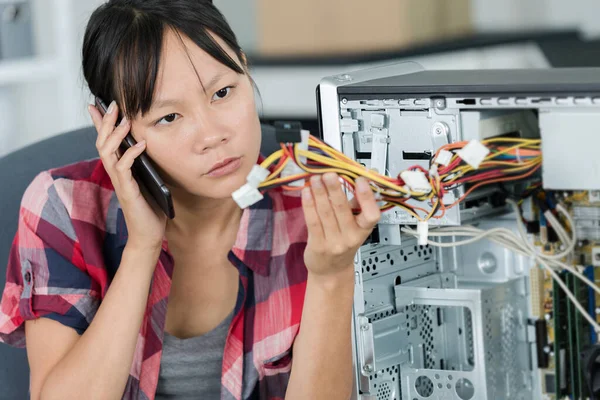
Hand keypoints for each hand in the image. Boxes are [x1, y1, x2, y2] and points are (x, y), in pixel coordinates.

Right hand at [88, 101, 166, 250]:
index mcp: (119, 169)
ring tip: (125, 120)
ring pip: (108, 153)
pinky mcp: (127, 191)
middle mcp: (115, 174)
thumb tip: (151, 144)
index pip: (106, 142)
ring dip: (116, 135)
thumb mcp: (149, 179)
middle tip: (111, 104)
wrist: (149, 235)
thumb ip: (146, 163)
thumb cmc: (150, 207)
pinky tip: (140, 145)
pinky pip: (124, 169)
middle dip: (106, 122)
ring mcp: (119, 182)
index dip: (100, 124)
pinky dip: (131, 155)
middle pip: (102, 142)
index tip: (96, 104)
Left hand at [301, 173, 380, 278]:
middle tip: (329, 173)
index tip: (360, 180)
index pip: (371, 215)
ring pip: (326, 213)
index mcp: (364, 229)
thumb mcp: (356, 226)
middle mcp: (351, 237)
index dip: (366, 197)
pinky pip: (313, 221)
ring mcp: (334, 242)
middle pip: (343, 209)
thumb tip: (360, 176)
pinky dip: (309, 205)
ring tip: (315, 178)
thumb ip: (357, 203)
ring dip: (319, 193)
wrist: (332, 271)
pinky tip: (307, 192)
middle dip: (335, 188)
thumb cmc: (344, 243)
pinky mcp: (318, 245)